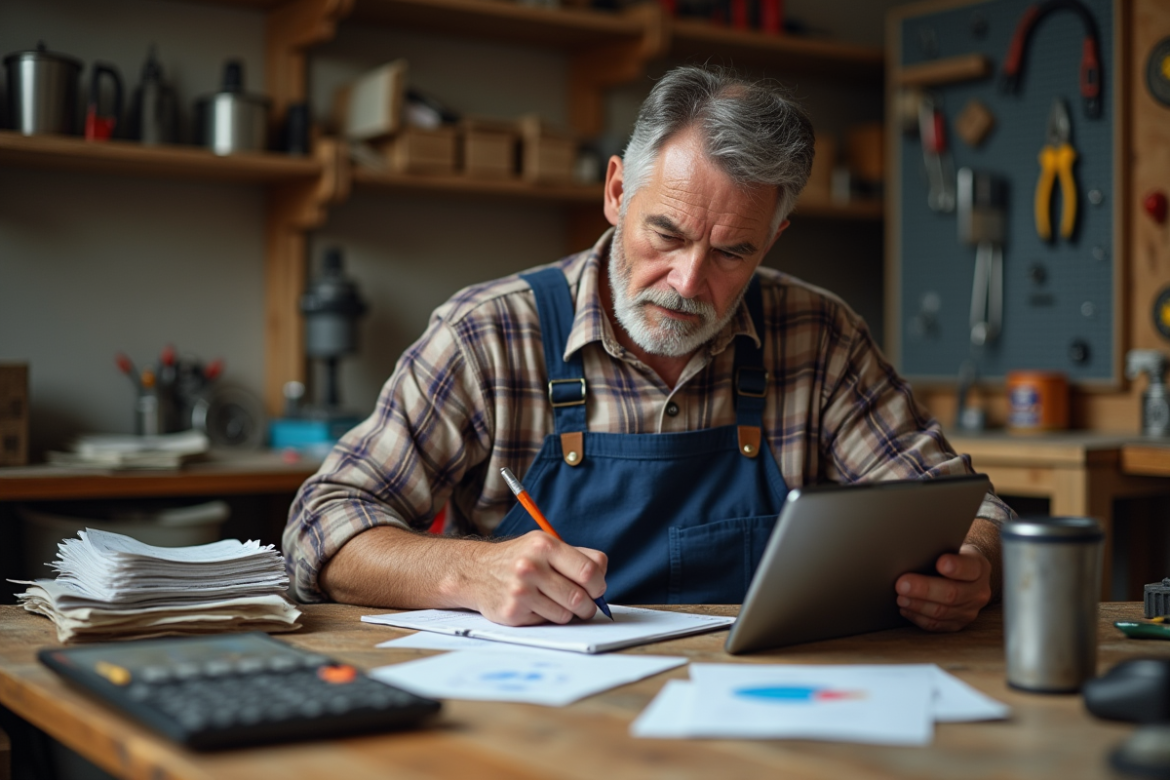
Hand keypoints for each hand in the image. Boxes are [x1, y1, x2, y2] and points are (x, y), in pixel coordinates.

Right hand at [466, 531, 607, 626]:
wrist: (476, 572)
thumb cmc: (520, 558)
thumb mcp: (546, 545)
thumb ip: (579, 557)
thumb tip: (603, 580)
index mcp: (545, 545)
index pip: (589, 571)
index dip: (599, 585)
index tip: (597, 590)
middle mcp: (531, 566)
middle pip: (579, 598)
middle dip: (588, 606)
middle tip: (584, 605)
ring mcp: (520, 591)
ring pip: (565, 615)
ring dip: (567, 613)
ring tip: (555, 602)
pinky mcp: (512, 612)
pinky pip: (546, 623)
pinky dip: (546, 618)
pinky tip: (534, 605)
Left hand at [894, 543, 991, 631]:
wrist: (965, 575)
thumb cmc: (952, 558)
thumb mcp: (952, 548)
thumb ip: (938, 550)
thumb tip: (912, 552)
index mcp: (979, 567)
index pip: (970, 568)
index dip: (956, 567)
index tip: (940, 563)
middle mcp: (979, 591)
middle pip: (952, 594)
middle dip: (925, 590)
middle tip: (902, 584)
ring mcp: (970, 610)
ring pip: (942, 612)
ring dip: (918, 605)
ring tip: (900, 597)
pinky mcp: (958, 624)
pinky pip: (937, 625)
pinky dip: (918, 617)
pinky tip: (906, 609)